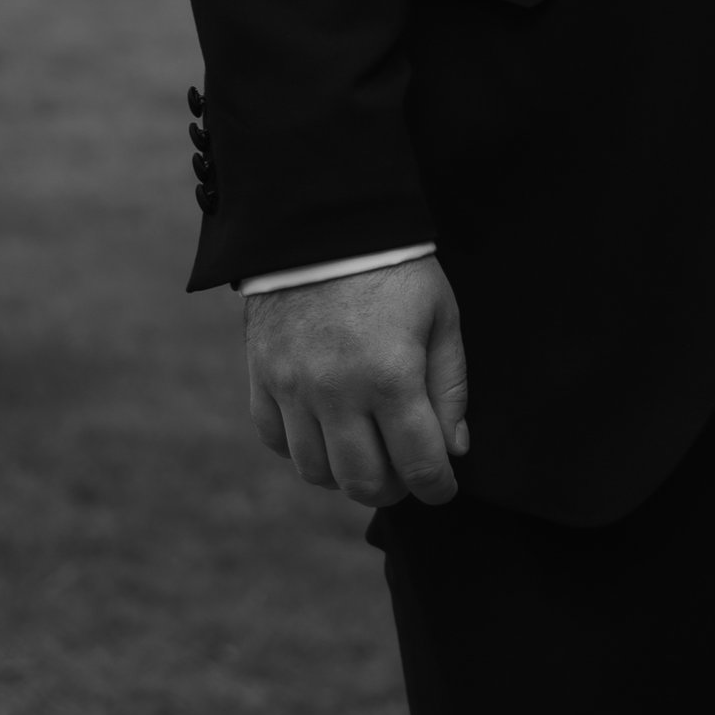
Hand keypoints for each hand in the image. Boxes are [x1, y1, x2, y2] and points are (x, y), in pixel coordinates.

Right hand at [244, 257, 468, 508]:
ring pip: (317, 472)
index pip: (418, 463)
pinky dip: (303, 449)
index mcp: (392, 376)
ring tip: (368, 453)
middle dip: (394, 489)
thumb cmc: (396, 269)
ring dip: (347, 475)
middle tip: (407, 473)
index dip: (437, 487)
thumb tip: (453, 450)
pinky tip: (327, 431)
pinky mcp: (262, 380)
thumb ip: (450, 387)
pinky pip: (276, 442)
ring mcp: (293, 390)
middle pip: (364, 482)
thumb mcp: (441, 317)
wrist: (326, 225)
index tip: (443, 488)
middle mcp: (338, 393)